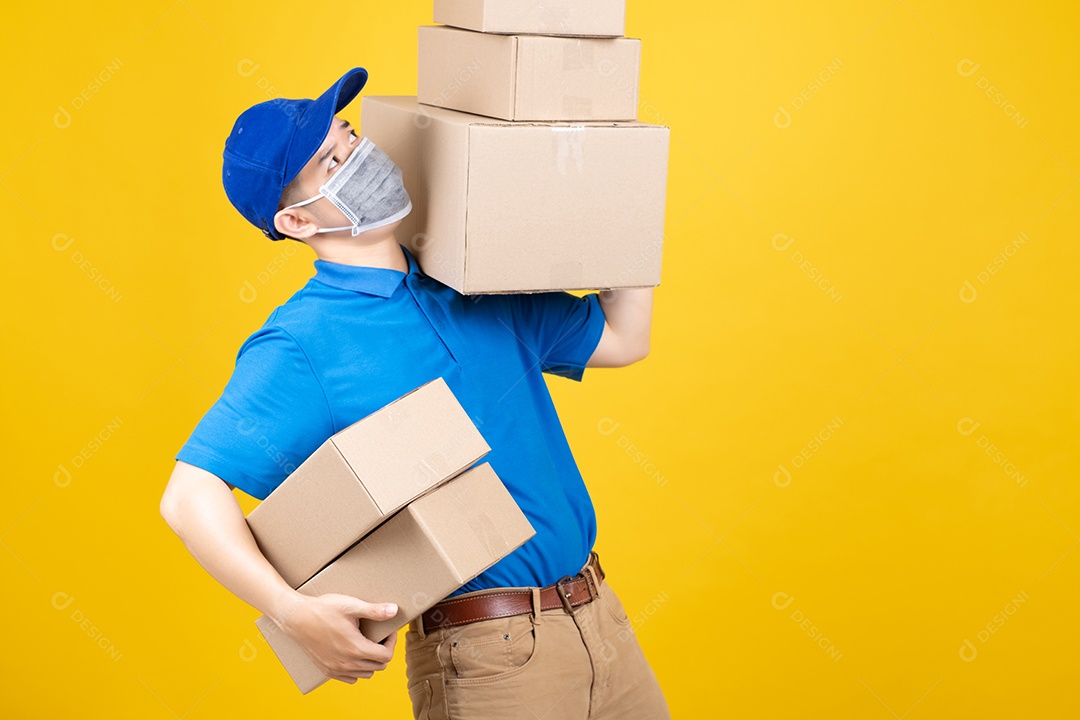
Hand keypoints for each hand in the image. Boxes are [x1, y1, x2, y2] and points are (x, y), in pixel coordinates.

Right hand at [273, 592, 398, 683]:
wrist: (296, 618)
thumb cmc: (323, 609)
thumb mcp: (351, 606)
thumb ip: (374, 610)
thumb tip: (394, 610)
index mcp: (356, 648)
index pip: (386, 656)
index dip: (392, 643)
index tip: (388, 632)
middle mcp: (347, 663)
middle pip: (378, 666)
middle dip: (383, 651)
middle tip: (379, 636)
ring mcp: (336, 669)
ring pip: (365, 674)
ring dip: (371, 661)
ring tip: (367, 644)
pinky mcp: (327, 670)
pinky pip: (350, 678)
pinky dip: (357, 670)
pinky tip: (353, 654)